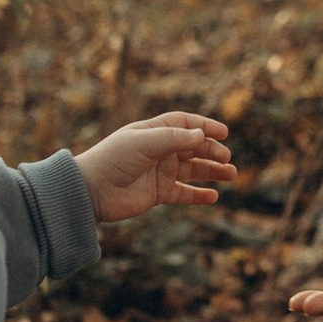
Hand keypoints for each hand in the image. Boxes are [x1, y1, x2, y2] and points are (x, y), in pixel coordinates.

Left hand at [76, 111, 236, 223]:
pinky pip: (184, 193)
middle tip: (226, 158)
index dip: (204, 126)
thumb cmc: (113, 160)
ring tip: (231, 175)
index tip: (223, 133)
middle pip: (193, 147)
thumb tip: (201, 136)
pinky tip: (214, 196)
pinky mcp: (158, 193)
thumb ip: (173, 139)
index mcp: (153, 132)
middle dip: (212, 151)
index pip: (185, 124)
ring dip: (212, 172)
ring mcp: (160, 172)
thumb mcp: (143, 143)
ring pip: (193, 170)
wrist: (92, 191)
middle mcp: (159, 151)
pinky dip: (199, 194)